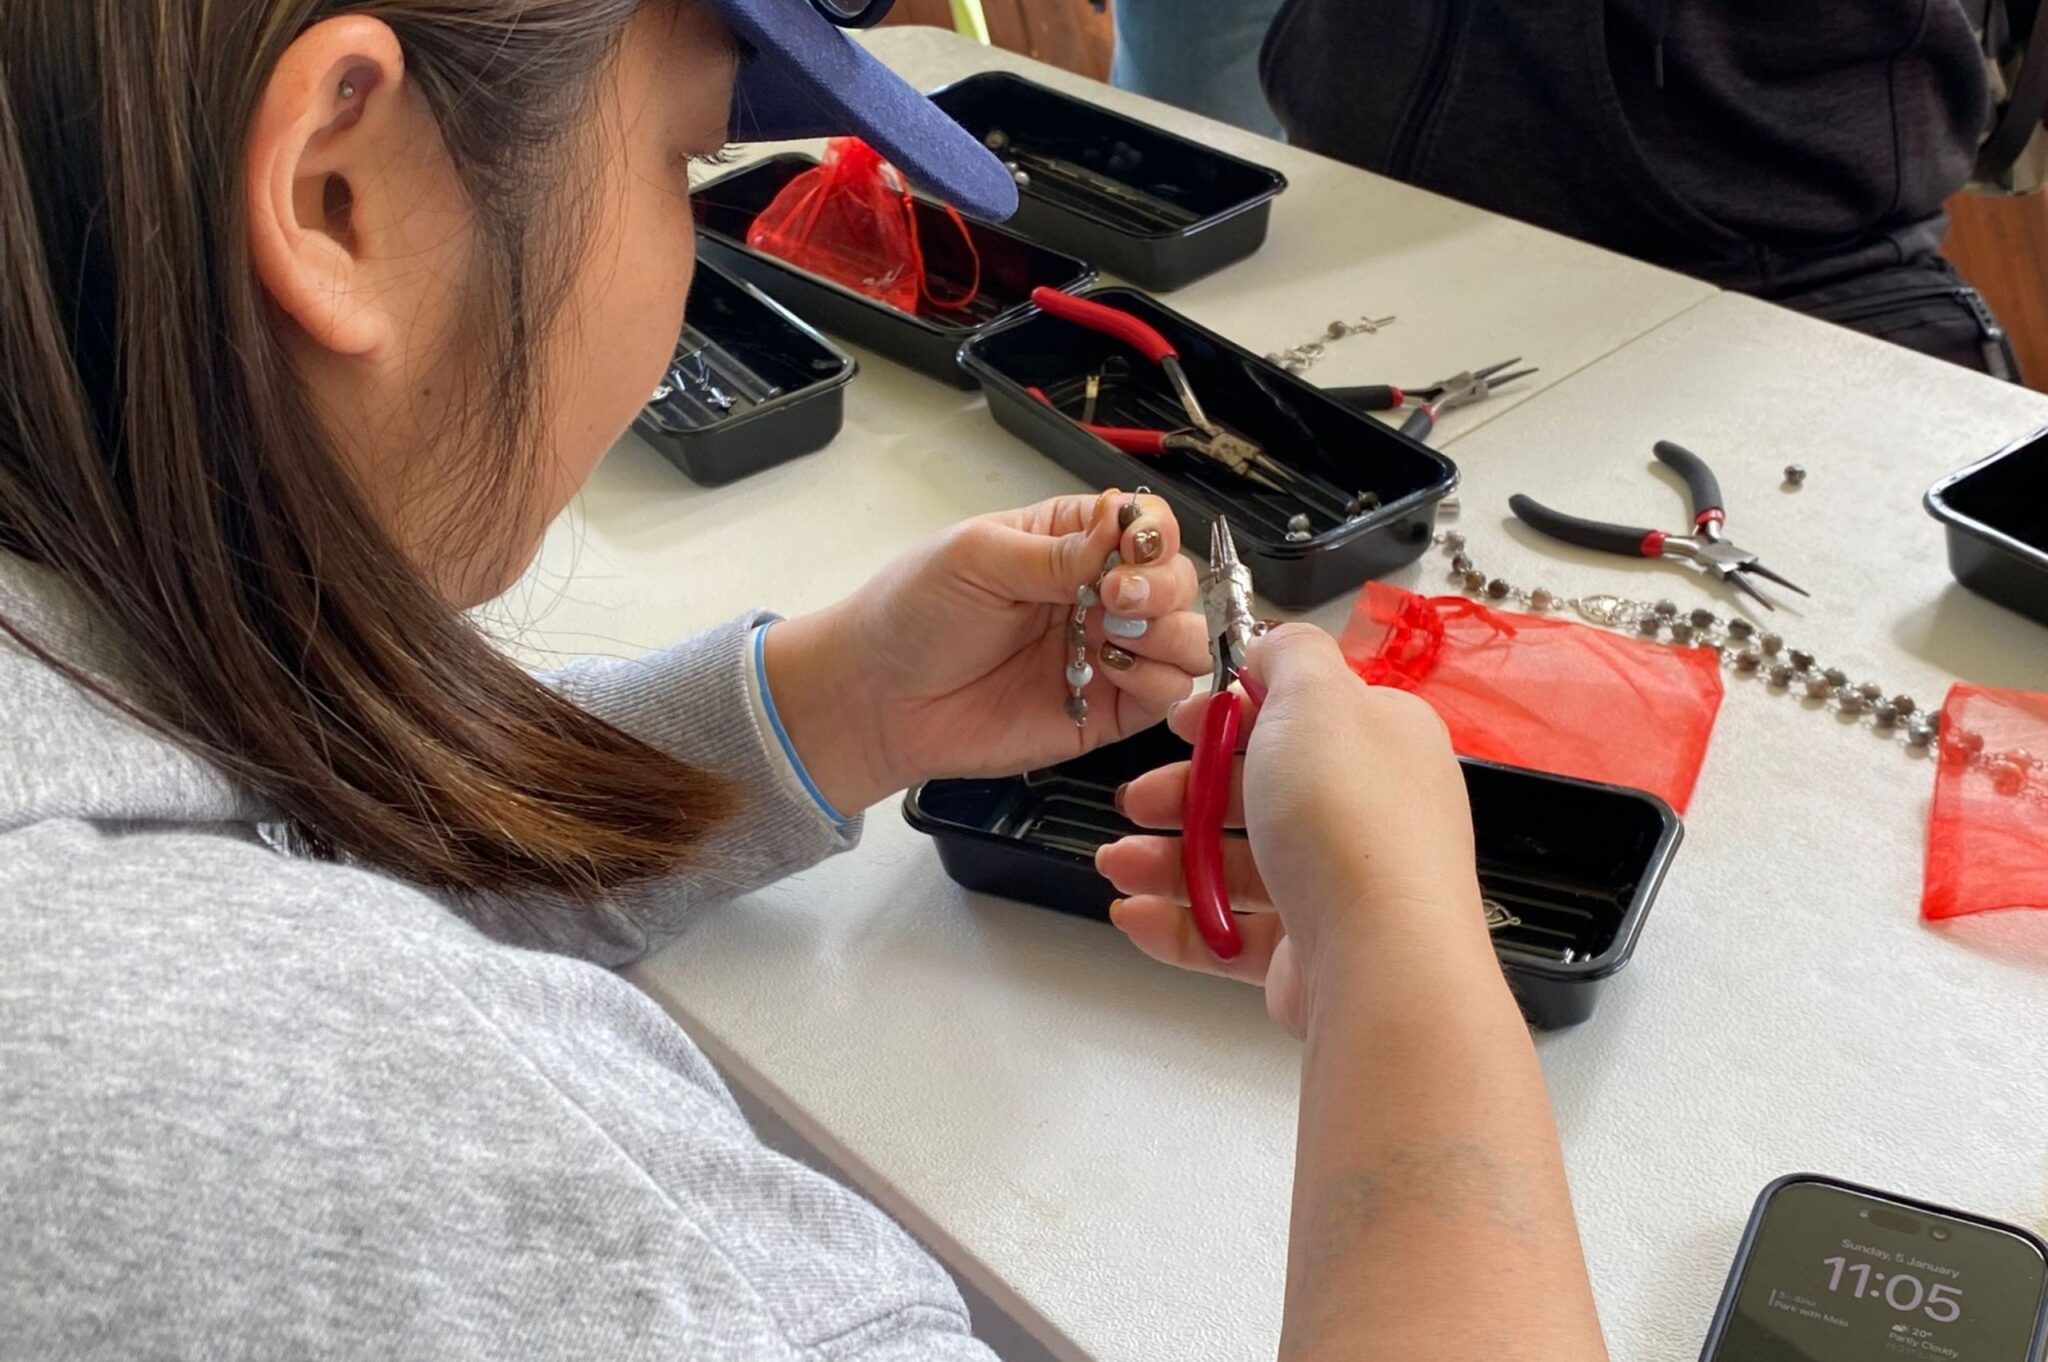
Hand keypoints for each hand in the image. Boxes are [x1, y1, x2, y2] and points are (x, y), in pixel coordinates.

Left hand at [765, 491, 1210, 810]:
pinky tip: (1108, 673)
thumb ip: (1056, 550)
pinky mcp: (1105, 713)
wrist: (875, 700)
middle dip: (1161, 587)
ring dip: (1169, 634)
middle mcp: (1097, 597)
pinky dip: (1156, 681)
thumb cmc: (910, 616)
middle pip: (1178, 580)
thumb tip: (1122, 533)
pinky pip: (1165, 695)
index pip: (1147, 525)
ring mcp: (1106, 656)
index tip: (1126, 553)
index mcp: (1069, 543)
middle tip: (1115, 600)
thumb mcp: (977, 558)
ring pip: (1186, 639)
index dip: (1152, 536)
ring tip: (1113, 639)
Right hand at [1096, 624, 1488, 1034]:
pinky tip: (1133, 914)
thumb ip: (1288, 653)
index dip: (1229, 714)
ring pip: (1235, 865)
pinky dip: (1178, 924)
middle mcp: (1366, 812)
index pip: (1297, 714)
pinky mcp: (1308, 953)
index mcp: (1379, 742)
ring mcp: (1338, 887)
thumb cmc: (1349, 819)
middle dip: (1182, 793)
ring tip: (1117, 864)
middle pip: (1255, 792)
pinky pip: (1229, 932)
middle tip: (1136, 800)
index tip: (1178, 722)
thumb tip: (1271, 646)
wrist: (1378, 959)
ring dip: (1165, 862)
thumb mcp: (1315, 694)